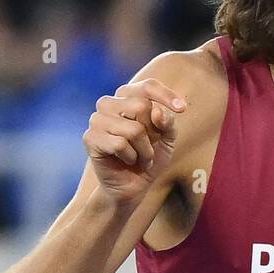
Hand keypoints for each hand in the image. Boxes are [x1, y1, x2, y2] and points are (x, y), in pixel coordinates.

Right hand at [83, 78, 185, 204]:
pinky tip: (127, 161)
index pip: (147, 86)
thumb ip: (167, 122)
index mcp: (126, 96)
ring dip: (144, 150)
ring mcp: (96, 119)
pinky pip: (120, 144)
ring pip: (133, 129)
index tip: (182, 110)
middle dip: (153, 133)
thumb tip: (156, 112)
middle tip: (149, 147)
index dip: (166, 96)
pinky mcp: (90, 138)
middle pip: (142, 106)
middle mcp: (108, 103)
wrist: (133, 186)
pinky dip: (131, 157)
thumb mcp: (167, 138)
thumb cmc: (150, 157)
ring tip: (140, 157)